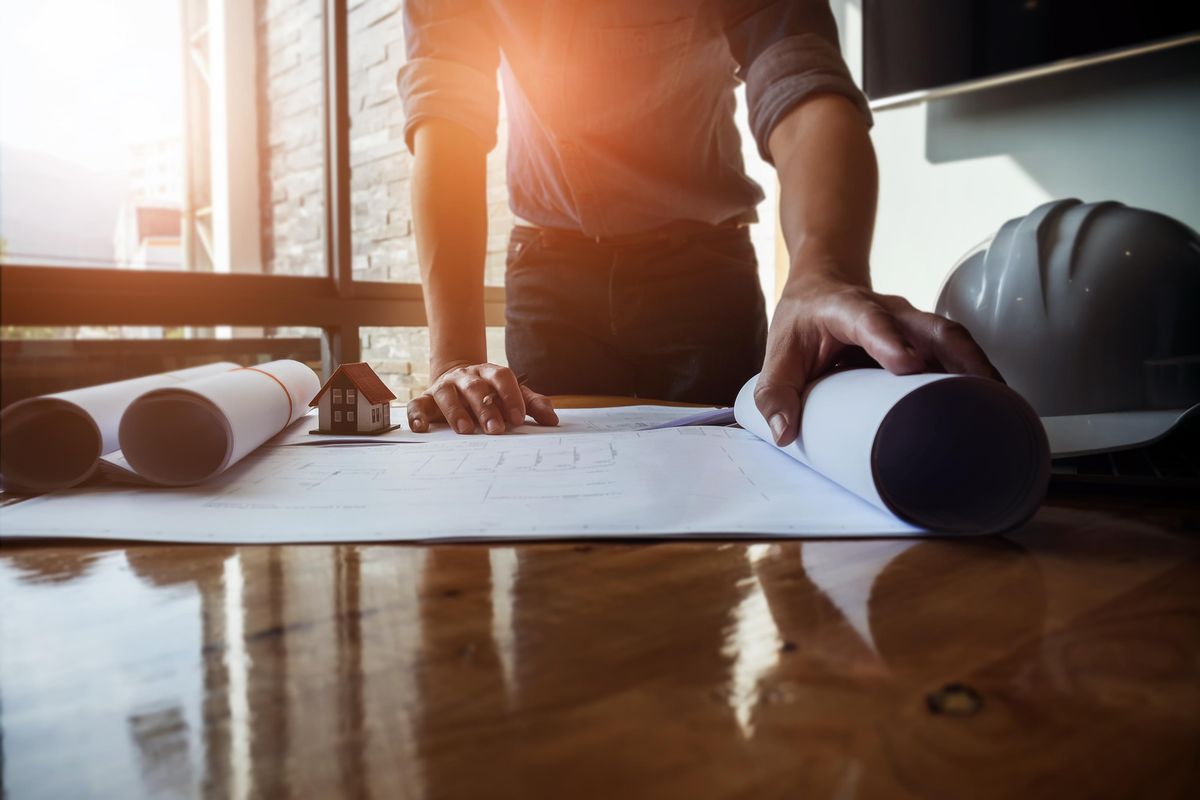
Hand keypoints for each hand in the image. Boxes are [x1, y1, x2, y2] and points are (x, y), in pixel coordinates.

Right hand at [407, 361, 557, 434]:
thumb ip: (532, 405)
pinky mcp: (426, 399)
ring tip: (466, 430)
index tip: (518, 418)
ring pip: (447, 394)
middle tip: (496, 429)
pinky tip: (422, 428)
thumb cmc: (490, 394)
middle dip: (486, 408)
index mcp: (490, 373)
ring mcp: (445, 386)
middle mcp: (466, 377)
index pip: (502, 377)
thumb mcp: (512, 396)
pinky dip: (417, 415)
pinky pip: (418, 405)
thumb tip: (552, 420)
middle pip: (476, 388)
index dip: (511, 396)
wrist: (458, 381)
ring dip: (456, 412)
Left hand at [755, 273, 1001, 445]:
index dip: (889, 340)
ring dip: (978, 370)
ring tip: (1000, 408)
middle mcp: (889, 311)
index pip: (870, 319)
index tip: (907, 364)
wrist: (824, 284)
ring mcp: (913, 323)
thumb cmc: (803, 321)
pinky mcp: (926, 339)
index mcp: (846, 308)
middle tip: (979, 395)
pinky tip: (994, 406)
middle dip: (958, 358)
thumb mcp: (779, 352)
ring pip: (953, 339)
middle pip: (931, 327)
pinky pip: (958, 353)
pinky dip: (976, 377)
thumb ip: (775, 392)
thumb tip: (784, 433)